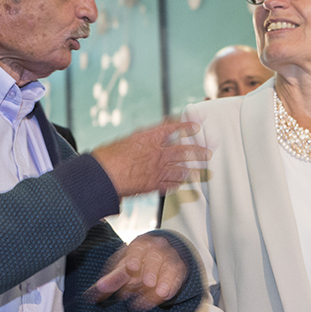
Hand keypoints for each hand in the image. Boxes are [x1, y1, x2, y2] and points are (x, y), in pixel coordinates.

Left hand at [87, 234, 186, 310]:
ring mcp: (169, 256)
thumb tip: (93, 295)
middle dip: (151, 270)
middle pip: (155, 257)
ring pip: (168, 267)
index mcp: (139, 244)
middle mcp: (156, 247)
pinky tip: (165, 295)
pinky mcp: (179, 268)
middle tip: (147, 282)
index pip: (137, 249)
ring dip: (163, 281)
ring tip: (158, 292)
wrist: (159, 254)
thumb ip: (111, 280)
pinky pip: (177, 276)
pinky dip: (172, 286)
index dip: (134, 258)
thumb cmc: (137, 260)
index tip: (132, 267)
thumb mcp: (123, 267)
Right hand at [91, 120, 210, 196]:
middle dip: (199, 151)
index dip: (186, 126)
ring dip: (194, 169)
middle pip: (184, 150)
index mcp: (148, 137)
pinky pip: (171, 184)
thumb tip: (150, 137)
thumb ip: (141, 139)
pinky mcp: (153, 185)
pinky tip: (183, 182)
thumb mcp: (125, 140)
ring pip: (182, 168)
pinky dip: (178, 183)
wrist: (102, 175)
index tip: (197, 126)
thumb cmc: (107, 155)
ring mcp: (156, 170)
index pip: (173, 128)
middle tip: (209, 152)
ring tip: (203, 169)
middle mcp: (156, 152)